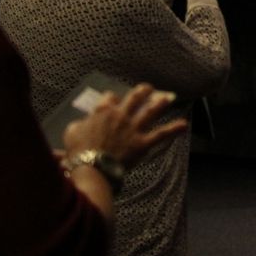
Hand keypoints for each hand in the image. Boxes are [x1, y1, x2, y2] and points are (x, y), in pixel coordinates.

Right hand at [62, 84, 185, 170]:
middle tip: (148, 89)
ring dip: (161, 103)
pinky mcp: (142, 143)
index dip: (112, 98)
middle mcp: (121, 116)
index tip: (113, 99)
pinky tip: (184, 125)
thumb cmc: (79, 151)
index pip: (109, 97)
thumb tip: (82, 123)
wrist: (92, 167)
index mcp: (103, 112)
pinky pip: (161, 134)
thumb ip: (79, 124)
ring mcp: (133, 128)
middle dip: (143, 91)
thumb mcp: (71, 133)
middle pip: (135, 97)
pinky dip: (173, 129)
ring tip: (168, 98)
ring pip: (151, 111)